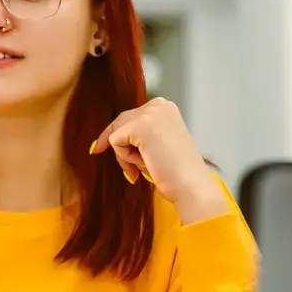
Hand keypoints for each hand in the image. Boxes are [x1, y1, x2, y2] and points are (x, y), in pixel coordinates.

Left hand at [89, 97, 227, 223]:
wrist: (191, 186)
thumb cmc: (176, 172)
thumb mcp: (157, 143)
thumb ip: (139, 135)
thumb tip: (107, 138)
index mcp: (165, 107)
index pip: (129, 117)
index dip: (119, 136)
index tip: (100, 148)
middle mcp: (158, 105)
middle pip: (120, 124)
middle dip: (120, 149)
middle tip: (131, 171)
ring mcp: (150, 113)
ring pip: (116, 133)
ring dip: (126, 155)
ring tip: (147, 165)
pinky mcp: (140, 125)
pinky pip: (115, 142)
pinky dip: (125, 157)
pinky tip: (146, 162)